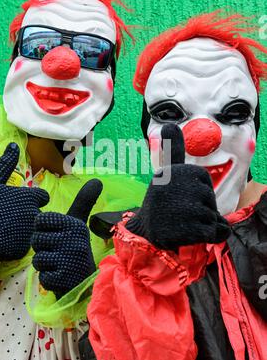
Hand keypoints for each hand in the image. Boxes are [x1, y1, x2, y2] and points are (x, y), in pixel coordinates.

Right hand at [0, 143, 49, 261]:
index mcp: (30, 197)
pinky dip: (14, 245)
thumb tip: (13, 144)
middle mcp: (33, 215)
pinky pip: (23, 247)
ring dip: (22, 231)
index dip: (33, 200)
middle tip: (8, 218)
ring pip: (31, 232)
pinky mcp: (21, 249)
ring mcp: (28, 233)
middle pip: (38, 215)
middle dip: (27, 216)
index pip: (43, 197)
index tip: (20, 203)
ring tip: (4, 230)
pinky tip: (2, 241)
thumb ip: (6, 163)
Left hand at [32, 179, 102, 298]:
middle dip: (42, 249)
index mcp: (75, 224)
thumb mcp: (79, 224)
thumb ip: (83, 202)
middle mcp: (73, 239)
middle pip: (36, 240)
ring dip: (45, 265)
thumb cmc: (76, 250)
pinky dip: (48, 279)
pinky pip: (42, 277)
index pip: (40, 220)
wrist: (88, 283)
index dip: (43, 230)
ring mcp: (69, 259)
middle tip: (58, 254)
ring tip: (59, 265)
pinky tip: (61, 277)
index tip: (56, 236)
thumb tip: (98, 179)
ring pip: (37, 259)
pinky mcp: (64, 278)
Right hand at [126, 124, 230, 249]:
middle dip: (201, 207)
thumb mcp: (166, 172)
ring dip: (202, 223)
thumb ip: (172, 149)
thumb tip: (169, 124)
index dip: (196, 191)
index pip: (203, 180)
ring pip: (213, 216)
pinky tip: (191, 233)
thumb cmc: (160, 202)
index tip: (178, 195)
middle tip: (180, 211)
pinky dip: (209, 235)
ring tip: (182, 223)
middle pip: (210, 198)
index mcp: (177, 171)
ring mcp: (185, 209)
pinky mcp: (190, 230)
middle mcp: (180, 188)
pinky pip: (215, 232)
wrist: (144, 232)